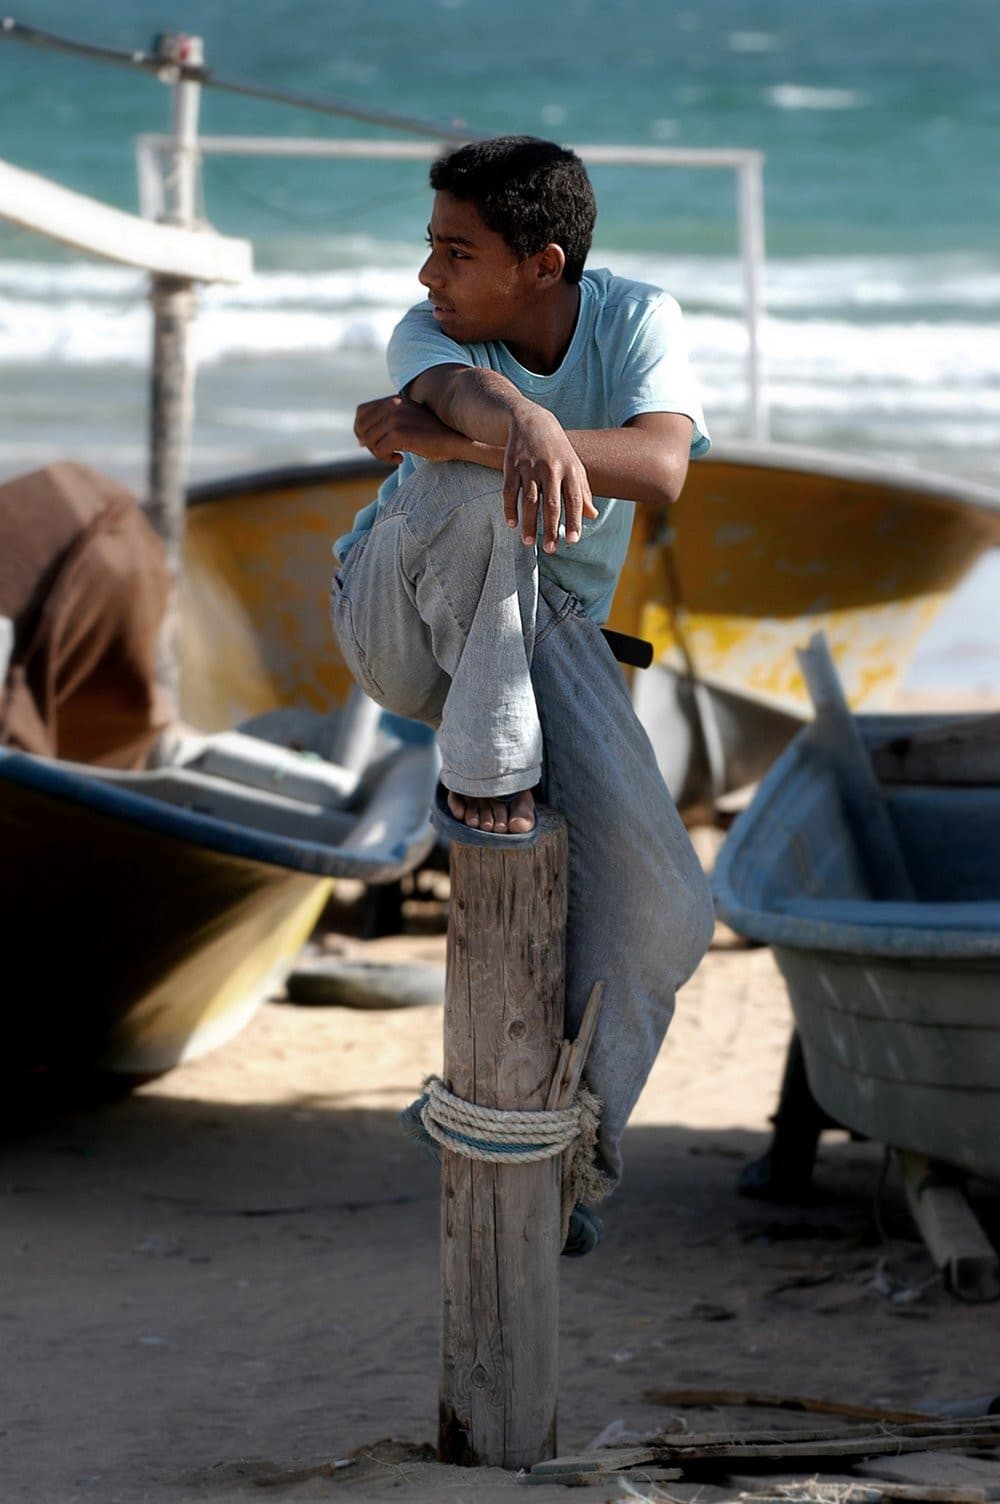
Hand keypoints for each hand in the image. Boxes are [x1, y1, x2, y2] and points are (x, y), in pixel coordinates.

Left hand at [354, 394, 463, 463]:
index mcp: (394, 400)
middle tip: (385, 453)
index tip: (373, 444)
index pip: (361, 412)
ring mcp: (395, 418)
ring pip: (369, 441)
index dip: (361, 430)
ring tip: (395, 456)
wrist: (457, 440)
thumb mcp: (410, 421)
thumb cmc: (434, 436)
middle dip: (369, 444)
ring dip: (379, 453)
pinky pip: (379, 450)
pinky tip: (400, 459)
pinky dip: (387, 459)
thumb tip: (360, 440)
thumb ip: (389, 422)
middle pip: (362, 428)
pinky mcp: (399, 433)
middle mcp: (393, 405)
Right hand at [502, 406, 597, 552]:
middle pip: (551, 503)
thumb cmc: (558, 449)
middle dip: (550, 528)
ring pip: (529, 500)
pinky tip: (511, 524)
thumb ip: (583, 491)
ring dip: (529, 523)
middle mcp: (550, 468)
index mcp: (569, 469)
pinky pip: (509, 491)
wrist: (532, 420)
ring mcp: (530, 466)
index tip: (572, 540)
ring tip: (529, 543)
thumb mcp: (574, 466)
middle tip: (550, 550)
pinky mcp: (511, 465)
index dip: (573, 520)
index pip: (574, 499)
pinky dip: (509, 509)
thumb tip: (593, 515)